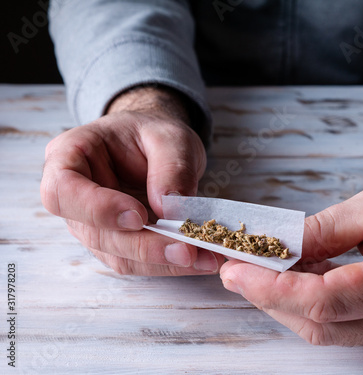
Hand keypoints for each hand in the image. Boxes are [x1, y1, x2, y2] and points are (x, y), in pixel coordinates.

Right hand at [41, 86, 223, 274]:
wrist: (158, 145)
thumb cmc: (154, 134)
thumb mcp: (171, 137)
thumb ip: (171, 167)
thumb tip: (170, 208)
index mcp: (70, 156)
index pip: (62, 191)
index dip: (97, 210)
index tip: (138, 216)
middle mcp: (74, 197)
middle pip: (96, 234)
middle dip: (145, 247)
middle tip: (187, 251)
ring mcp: (93, 225)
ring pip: (118, 256)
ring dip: (161, 261)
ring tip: (204, 258)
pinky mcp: (117, 243)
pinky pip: (138, 262)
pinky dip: (169, 263)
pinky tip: (199, 259)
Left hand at [220, 142, 362, 346]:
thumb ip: (324, 230)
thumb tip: (277, 248)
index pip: (327, 301)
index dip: (273, 289)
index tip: (237, 271)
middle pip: (323, 325)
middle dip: (271, 299)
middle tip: (239, 269)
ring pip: (330, 332)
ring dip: (288, 304)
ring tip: (261, 272)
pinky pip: (346, 327)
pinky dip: (312, 306)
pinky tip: (295, 281)